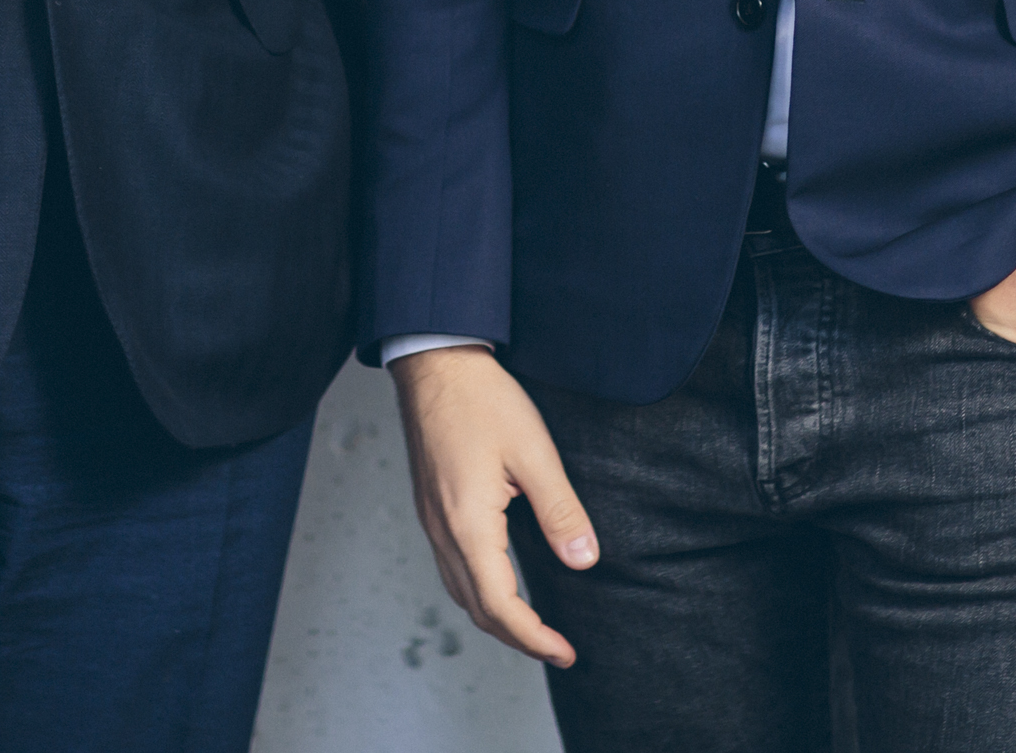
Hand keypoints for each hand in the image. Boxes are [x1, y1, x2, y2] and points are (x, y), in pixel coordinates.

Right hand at [389, 345, 597, 664]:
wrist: (435, 362)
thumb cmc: (482, 400)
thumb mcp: (534, 452)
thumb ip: (560, 512)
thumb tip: (584, 561)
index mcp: (468, 524)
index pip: (500, 605)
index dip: (533, 637)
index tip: (565, 652)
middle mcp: (443, 531)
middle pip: (476, 608)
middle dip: (517, 637)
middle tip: (558, 649)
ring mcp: (432, 521)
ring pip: (460, 591)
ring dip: (496, 618)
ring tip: (533, 628)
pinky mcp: (431, 507)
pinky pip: (452, 568)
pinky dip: (479, 592)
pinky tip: (501, 584)